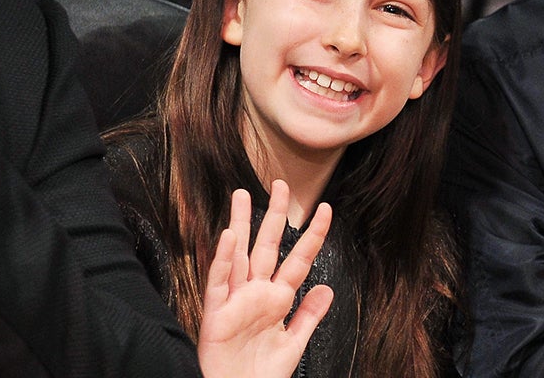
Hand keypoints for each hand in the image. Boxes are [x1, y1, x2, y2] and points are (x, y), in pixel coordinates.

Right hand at [198, 180, 333, 377]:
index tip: (325, 209)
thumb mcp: (294, 343)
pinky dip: (222, 260)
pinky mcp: (216, 314)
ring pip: (238, 255)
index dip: (312, 235)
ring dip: (241, 226)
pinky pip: (219, 282)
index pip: (298, 259)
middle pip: (266, 246)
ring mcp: (235, 301)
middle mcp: (256, 293)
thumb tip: (327, 287)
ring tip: (243, 196)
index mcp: (277, 299)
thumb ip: (309, 315)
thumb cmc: (261, 374)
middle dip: (273, 216)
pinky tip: (227, 237)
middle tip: (279, 184)